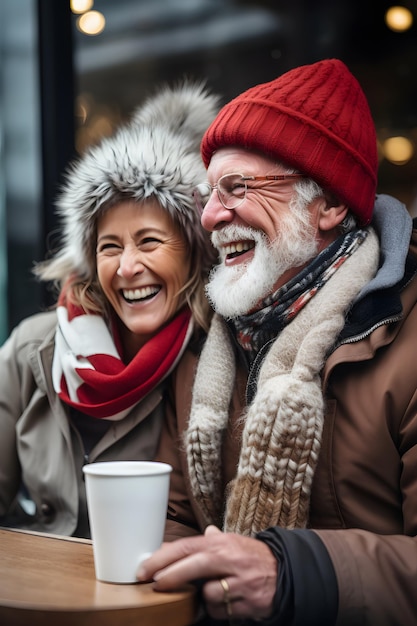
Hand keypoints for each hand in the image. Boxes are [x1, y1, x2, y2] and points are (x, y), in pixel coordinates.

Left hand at [137, 525, 277, 620]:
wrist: (286, 571)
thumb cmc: (252, 557)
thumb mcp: (231, 542)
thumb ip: (210, 541)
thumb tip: (195, 533)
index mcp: (222, 543)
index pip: (186, 547)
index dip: (162, 558)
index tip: (145, 569)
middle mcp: (229, 559)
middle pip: (192, 566)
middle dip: (169, 577)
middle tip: (153, 585)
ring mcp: (240, 581)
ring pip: (207, 594)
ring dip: (202, 598)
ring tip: (209, 592)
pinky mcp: (248, 602)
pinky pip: (222, 611)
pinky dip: (218, 609)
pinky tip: (225, 602)